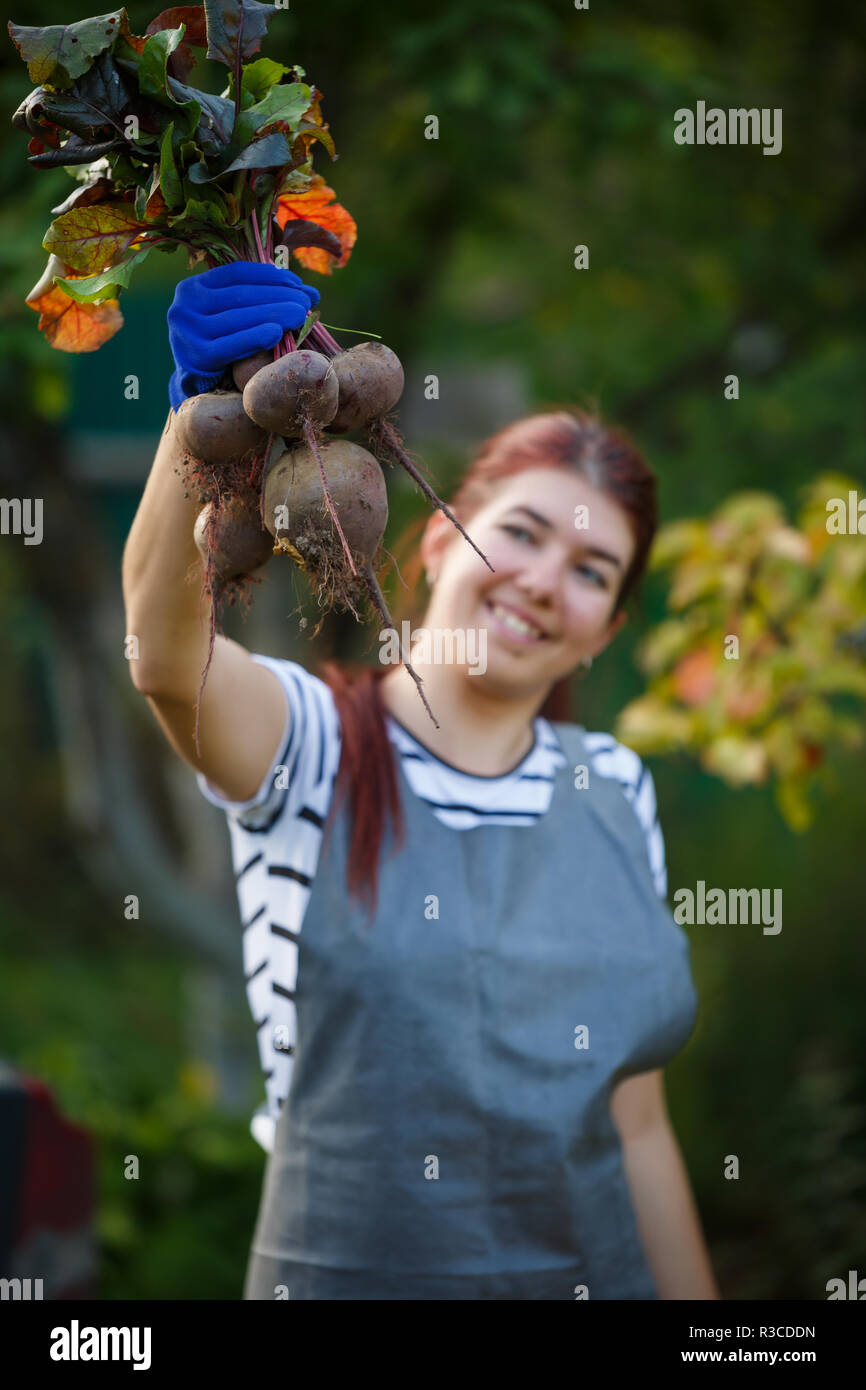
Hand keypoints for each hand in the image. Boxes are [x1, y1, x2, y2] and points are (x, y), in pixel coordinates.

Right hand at [167, 261, 320, 411]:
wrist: (195, 386)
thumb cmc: (220, 346)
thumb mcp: (230, 315)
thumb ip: (256, 299)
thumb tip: (306, 291)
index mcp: (192, 288)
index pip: (237, 274)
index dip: (270, 276)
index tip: (298, 283)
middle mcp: (184, 307)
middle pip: (240, 295)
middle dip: (278, 296)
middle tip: (306, 300)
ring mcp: (186, 332)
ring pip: (238, 318)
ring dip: (274, 314)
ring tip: (300, 314)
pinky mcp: (195, 358)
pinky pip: (231, 346)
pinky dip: (256, 337)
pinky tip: (277, 333)